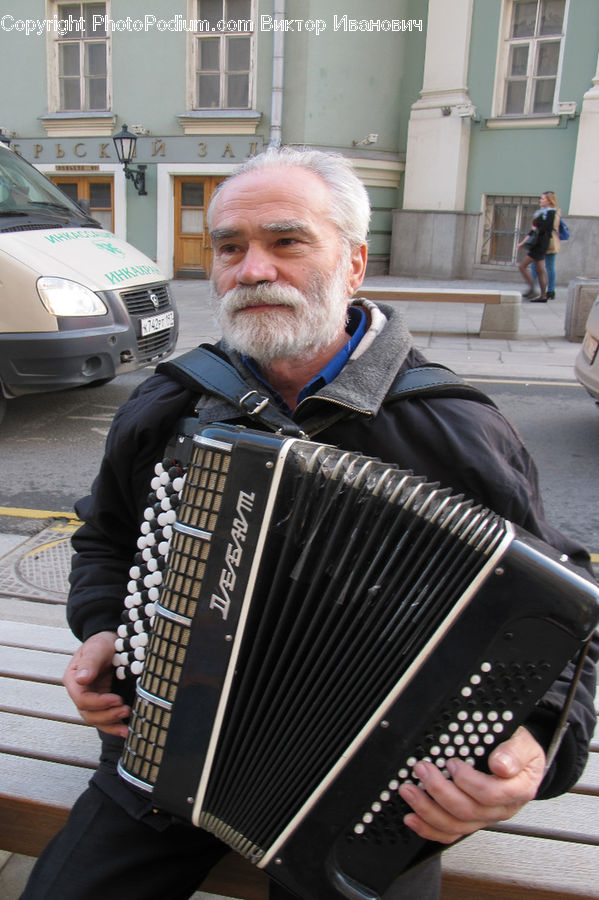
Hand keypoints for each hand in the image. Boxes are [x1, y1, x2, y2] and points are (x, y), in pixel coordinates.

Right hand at [63, 631, 129, 737]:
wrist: (111, 641)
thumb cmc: (102, 642)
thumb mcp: (96, 648)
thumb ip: (89, 663)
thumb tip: (81, 680)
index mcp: (73, 679)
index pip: (81, 699)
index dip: (98, 703)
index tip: (117, 699)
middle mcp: (79, 692)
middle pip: (88, 713)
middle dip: (107, 715)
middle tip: (126, 709)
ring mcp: (90, 698)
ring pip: (96, 720)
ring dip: (111, 724)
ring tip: (127, 727)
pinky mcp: (102, 702)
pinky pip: (105, 719)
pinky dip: (114, 726)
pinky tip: (125, 731)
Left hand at [398, 726, 545, 843]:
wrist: (522, 763)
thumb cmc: (520, 752)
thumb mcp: (524, 744)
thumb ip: (514, 753)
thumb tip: (501, 765)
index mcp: (517, 790)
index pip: (490, 794)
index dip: (468, 781)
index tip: (452, 763)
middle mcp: (500, 809)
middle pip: (468, 810)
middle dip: (439, 791)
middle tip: (422, 770)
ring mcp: (484, 818)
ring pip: (455, 825)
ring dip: (428, 809)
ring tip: (409, 791)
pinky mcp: (471, 822)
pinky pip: (450, 833)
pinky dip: (428, 828)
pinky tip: (413, 818)